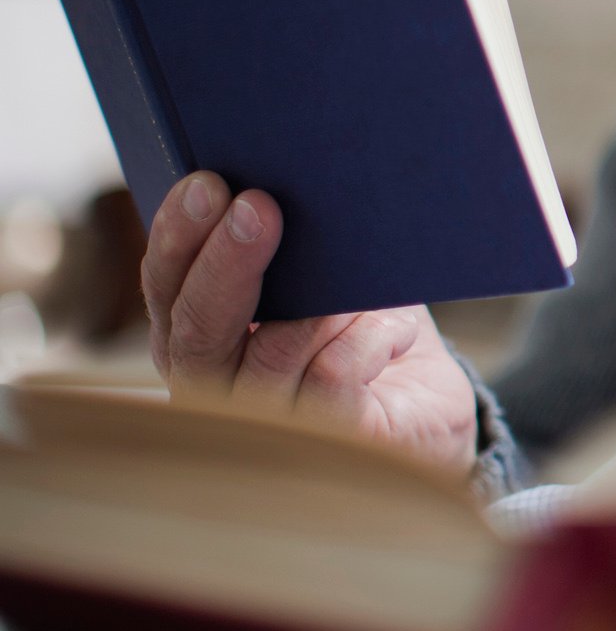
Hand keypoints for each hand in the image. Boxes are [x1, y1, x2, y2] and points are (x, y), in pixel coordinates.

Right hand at [141, 172, 477, 474]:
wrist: (433, 409)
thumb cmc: (370, 336)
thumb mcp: (331, 283)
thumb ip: (296, 253)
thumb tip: (281, 188)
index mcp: (202, 344)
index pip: (168, 293)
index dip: (178, 240)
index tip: (204, 185)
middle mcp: (217, 392)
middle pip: (198, 331)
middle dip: (225, 261)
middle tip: (256, 205)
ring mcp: (267, 428)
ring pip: (275, 350)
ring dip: (328, 305)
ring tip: (368, 289)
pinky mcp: (324, 444)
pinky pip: (333, 374)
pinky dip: (369, 336)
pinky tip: (396, 330)